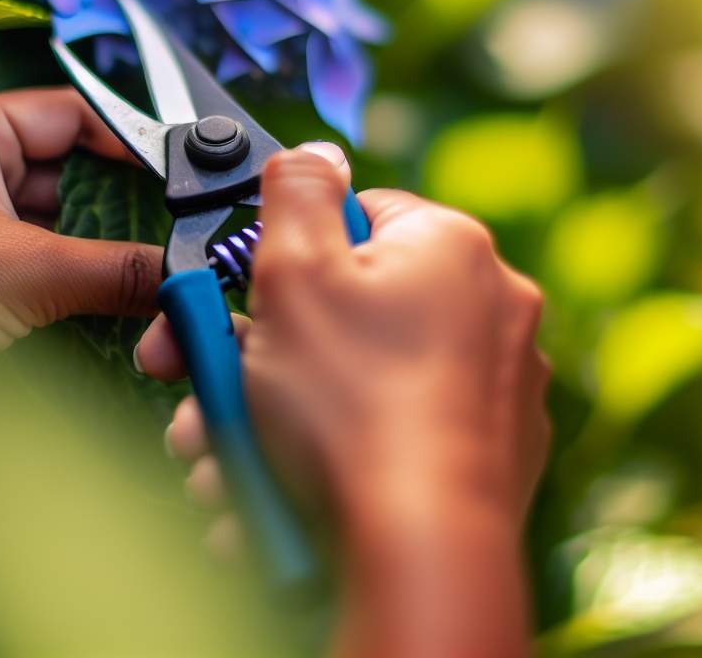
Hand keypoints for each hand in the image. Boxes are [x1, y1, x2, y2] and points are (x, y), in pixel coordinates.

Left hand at [0, 88, 162, 407]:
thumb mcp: (18, 271)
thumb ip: (113, 268)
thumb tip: (185, 276)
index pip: (72, 117)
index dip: (134, 142)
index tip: (193, 178)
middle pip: (78, 176)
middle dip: (130, 208)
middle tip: (194, 235)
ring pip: (68, 233)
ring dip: (111, 257)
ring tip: (172, 276)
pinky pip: (52, 281)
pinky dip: (88, 295)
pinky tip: (134, 314)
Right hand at [137, 146, 548, 657]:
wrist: (417, 548)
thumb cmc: (353, 408)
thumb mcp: (293, 271)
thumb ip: (295, 192)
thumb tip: (312, 152)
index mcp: (451, 248)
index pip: (356, 217)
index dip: (281, 260)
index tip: (233, 305)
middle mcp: (492, 309)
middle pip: (348, 312)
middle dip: (257, 359)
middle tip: (202, 395)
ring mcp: (499, 390)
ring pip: (360, 386)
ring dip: (277, 421)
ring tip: (224, 465)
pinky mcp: (491, 460)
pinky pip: (394, 443)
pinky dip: (335, 463)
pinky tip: (276, 500)